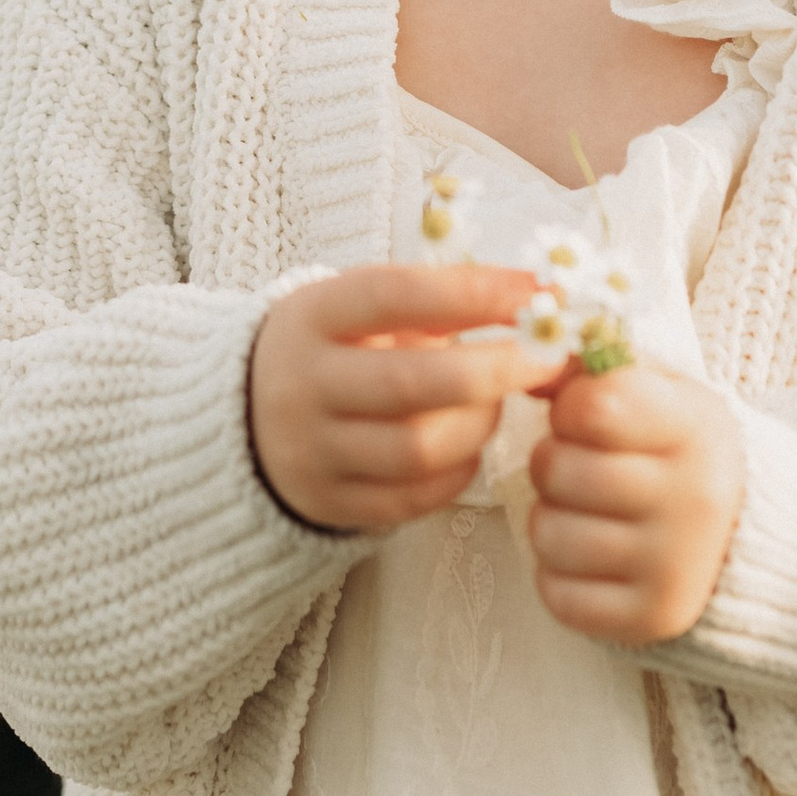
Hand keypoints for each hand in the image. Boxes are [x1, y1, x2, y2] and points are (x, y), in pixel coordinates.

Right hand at [250, 265, 559, 534]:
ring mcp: (312, 451)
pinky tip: (466, 445)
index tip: (535, 291)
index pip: (393, 294)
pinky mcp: (329, 503)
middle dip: (496, 369)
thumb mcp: (361, 310)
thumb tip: (539, 298)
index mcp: (311, 317)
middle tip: (548, 358)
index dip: (471, 291)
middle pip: (412, 383)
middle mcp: (303, 384)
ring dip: (478, 424)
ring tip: (494, 403)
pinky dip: (458, 470)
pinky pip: (414, 498)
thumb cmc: (335, 350)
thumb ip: (439, 304)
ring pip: (419, 449)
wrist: (248, 418)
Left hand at [528, 360, 746, 644]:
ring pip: (548, 534)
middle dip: (553, 463)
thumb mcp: (660, 391)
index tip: (586, 417)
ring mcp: (676, 563)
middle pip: (557, 469)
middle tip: (582, 468)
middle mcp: (694, 498)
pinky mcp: (654, 617)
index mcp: (695, 428)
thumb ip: (595, 369)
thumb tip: (526, 359)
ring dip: (551, 520)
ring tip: (585, 512)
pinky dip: (559, 576)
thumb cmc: (682, 447)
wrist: (753, 529)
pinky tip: (592, 558)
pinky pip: (558, 596)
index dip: (570, 407)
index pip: (591, 405)